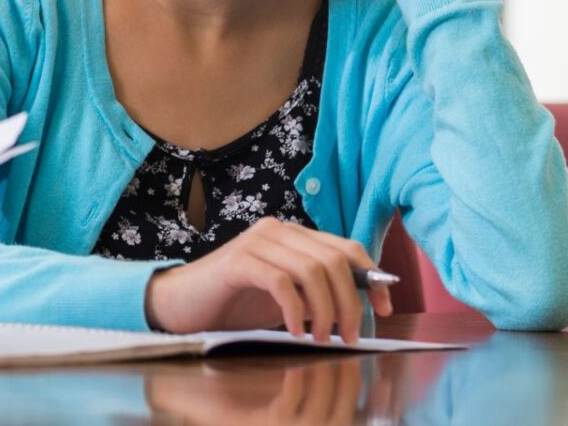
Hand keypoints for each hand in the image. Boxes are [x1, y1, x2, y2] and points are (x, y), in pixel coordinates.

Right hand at [143, 219, 393, 344]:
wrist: (182, 305)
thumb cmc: (235, 303)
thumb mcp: (288, 297)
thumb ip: (318, 292)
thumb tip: (363, 305)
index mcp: (292, 235)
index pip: (347, 247)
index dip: (372, 278)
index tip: (384, 310)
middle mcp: (277, 230)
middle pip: (334, 260)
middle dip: (351, 302)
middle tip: (348, 336)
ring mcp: (256, 242)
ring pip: (313, 271)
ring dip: (326, 310)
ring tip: (322, 338)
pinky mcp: (238, 261)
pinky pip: (282, 282)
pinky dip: (295, 311)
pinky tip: (292, 331)